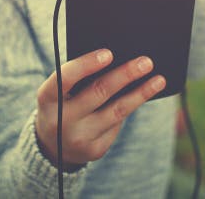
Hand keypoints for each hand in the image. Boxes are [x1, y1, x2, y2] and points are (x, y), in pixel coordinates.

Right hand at [35, 49, 165, 166]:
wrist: (52, 145)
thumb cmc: (61, 103)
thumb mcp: (59, 90)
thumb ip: (79, 77)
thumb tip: (117, 59)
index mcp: (46, 98)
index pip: (65, 78)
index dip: (86, 65)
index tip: (109, 53)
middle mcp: (60, 120)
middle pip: (98, 93)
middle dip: (125, 75)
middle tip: (146, 62)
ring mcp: (78, 138)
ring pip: (116, 111)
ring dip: (140, 93)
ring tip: (158, 80)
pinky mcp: (94, 150)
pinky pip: (117, 125)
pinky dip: (130, 108)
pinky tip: (142, 96)